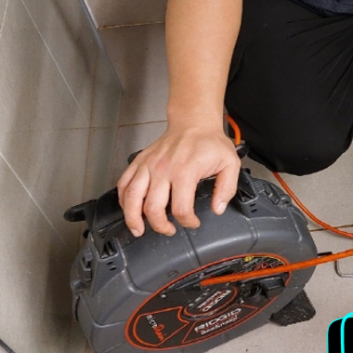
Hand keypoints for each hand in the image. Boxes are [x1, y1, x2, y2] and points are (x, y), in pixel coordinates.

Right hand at [117, 123, 240, 236]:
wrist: (194, 122)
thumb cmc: (209, 142)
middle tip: (169, 230)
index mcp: (185, 171)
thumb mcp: (230, 163)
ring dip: (132, 218)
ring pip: (131, 198)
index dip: (188, 222)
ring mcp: (148, 165)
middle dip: (160, 226)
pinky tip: (129, 209)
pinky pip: (123, 183)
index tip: (193, 222)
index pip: (181, 209)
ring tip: (138, 229)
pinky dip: (122, 199)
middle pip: (152, 208)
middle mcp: (163, 169)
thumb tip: (217, 209)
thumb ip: (226, 189)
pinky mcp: (139, 161)